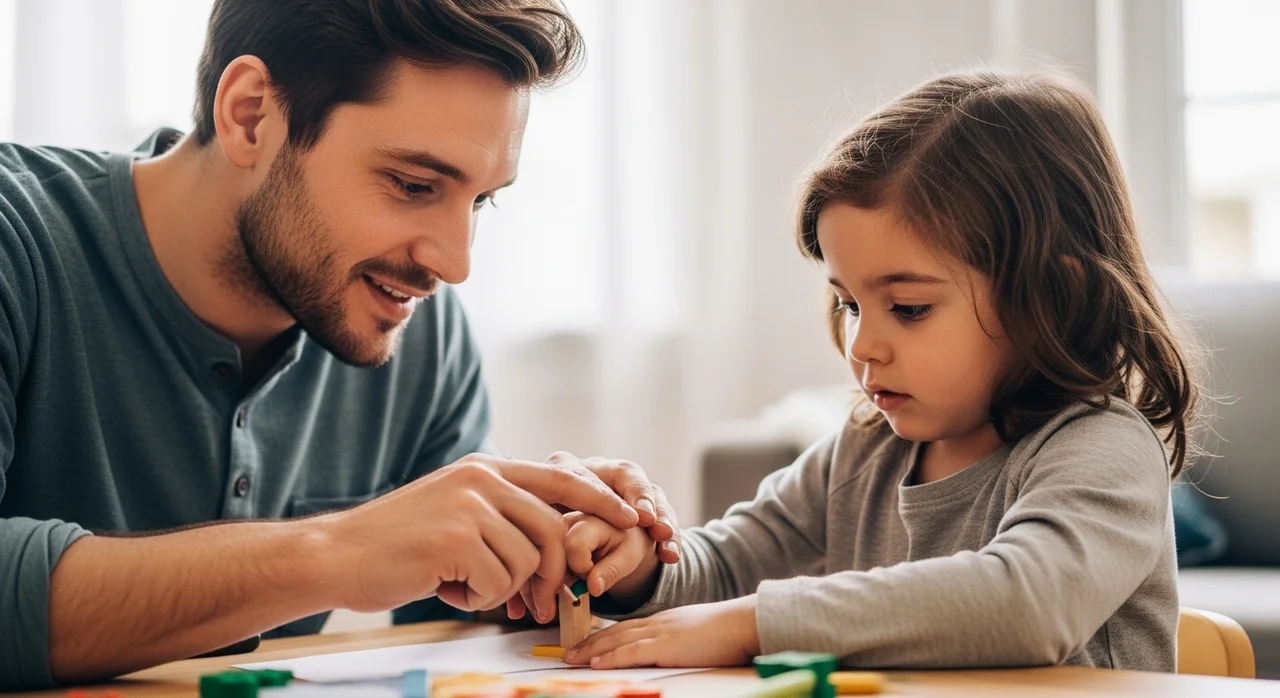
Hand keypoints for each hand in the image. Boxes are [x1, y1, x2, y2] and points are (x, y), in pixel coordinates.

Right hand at [320, 454, 638, 619]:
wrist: (338, 555)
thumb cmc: (396, 546)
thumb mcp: (454, 513)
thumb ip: (500, 518)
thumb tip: (552, 552)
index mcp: (485, 469)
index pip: (560, 479)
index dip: (599, 500)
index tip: (630, 517)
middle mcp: (482, 478)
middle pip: (553, 529)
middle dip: (554, 574)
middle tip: (539, 605)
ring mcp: (470, 504)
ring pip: (527, 560)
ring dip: (501, 590)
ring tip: (462, 586)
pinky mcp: (458, 536)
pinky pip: (498, 582)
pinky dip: (477, 599)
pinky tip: (445, 589)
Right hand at [505, 511, 659, 621]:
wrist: (616, 534)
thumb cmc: (624, 543)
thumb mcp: (629, 555)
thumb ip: (613, 569)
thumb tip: (593, 587)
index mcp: (587, 515)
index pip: (574, 544)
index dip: (581, 569)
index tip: (588, 578)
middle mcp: (560, 516)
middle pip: (542, 550)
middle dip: (542, 587)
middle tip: (547, 615)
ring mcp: (542, 527)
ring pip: (525, 557)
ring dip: (527, 591)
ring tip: (538, 614)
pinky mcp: (531, 538)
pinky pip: (518, 559)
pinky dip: (517, 585)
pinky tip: (517, 609)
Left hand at [546, 452, 682, 564]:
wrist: (568, 531)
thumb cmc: (547, 533)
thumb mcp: (540, 535)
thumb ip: (538, 546)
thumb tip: (527, 586)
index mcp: (568, 470)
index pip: (583, 473)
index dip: (598, 495)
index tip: (610, 514)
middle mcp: (602, 471)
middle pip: (625, 472)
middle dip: (639, 495)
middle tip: (646, 518)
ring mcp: (629, 487)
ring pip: (651, 491)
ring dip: (660, 514)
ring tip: (664, 536)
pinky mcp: (650, 505)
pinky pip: (665, 516)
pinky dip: (670, 537)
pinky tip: (670, 555)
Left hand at [564, 596, 761, 668]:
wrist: (742, 623)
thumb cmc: (727, 632)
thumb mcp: (696, 633)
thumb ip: (678, 640)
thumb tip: (670, 651)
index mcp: (664, 621)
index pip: (626, 627)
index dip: (604, 635)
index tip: (587, 644)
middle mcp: (657, 623)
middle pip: (615, 631)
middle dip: (590, 642)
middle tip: (568, 652)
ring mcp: (660, 632)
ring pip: (617, 640)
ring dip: (592, 650)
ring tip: (571, 658)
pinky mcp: (666, 646)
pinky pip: (632, 651)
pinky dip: (611, 657)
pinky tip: (596, 663)